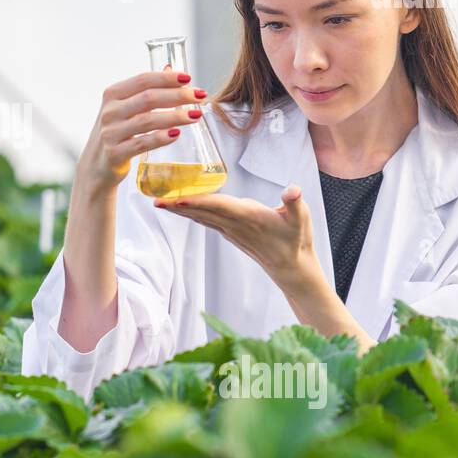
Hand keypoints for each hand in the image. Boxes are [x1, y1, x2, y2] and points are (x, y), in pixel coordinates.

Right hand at [75, 67, 208, 199]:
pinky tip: (176, 134)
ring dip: (175, 116)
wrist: (96, 165)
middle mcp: (109, 111)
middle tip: (199, 96)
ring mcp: (110, 133)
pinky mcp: (114, 153)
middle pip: (148, 98)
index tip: (189, 78)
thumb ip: (145, 90)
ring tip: (195, 115)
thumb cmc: (116, 132)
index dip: (167, 78)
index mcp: (112, 94)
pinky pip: (142, 144)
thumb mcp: (125, 108)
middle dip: (177, 95)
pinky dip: (161, 138)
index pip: (143, 80)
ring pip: (147, 120)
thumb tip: (171, 69)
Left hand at [154, 184, 319, 292]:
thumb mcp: (302, 219)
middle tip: (155, 200)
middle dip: (178, 206)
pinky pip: (206, 221)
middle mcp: (235, 225)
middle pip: (202, 212)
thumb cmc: (296, 239)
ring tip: (160, 202)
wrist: (292, 267)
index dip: (198, 202)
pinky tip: (180, 207)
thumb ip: (295, 203)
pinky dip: (191, 213)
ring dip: (180, 209)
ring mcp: (231, 231)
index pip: (219, 207)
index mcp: (249, 217)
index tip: (178, 199)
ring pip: (201, 217)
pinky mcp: (231, 233)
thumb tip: (293, 190)